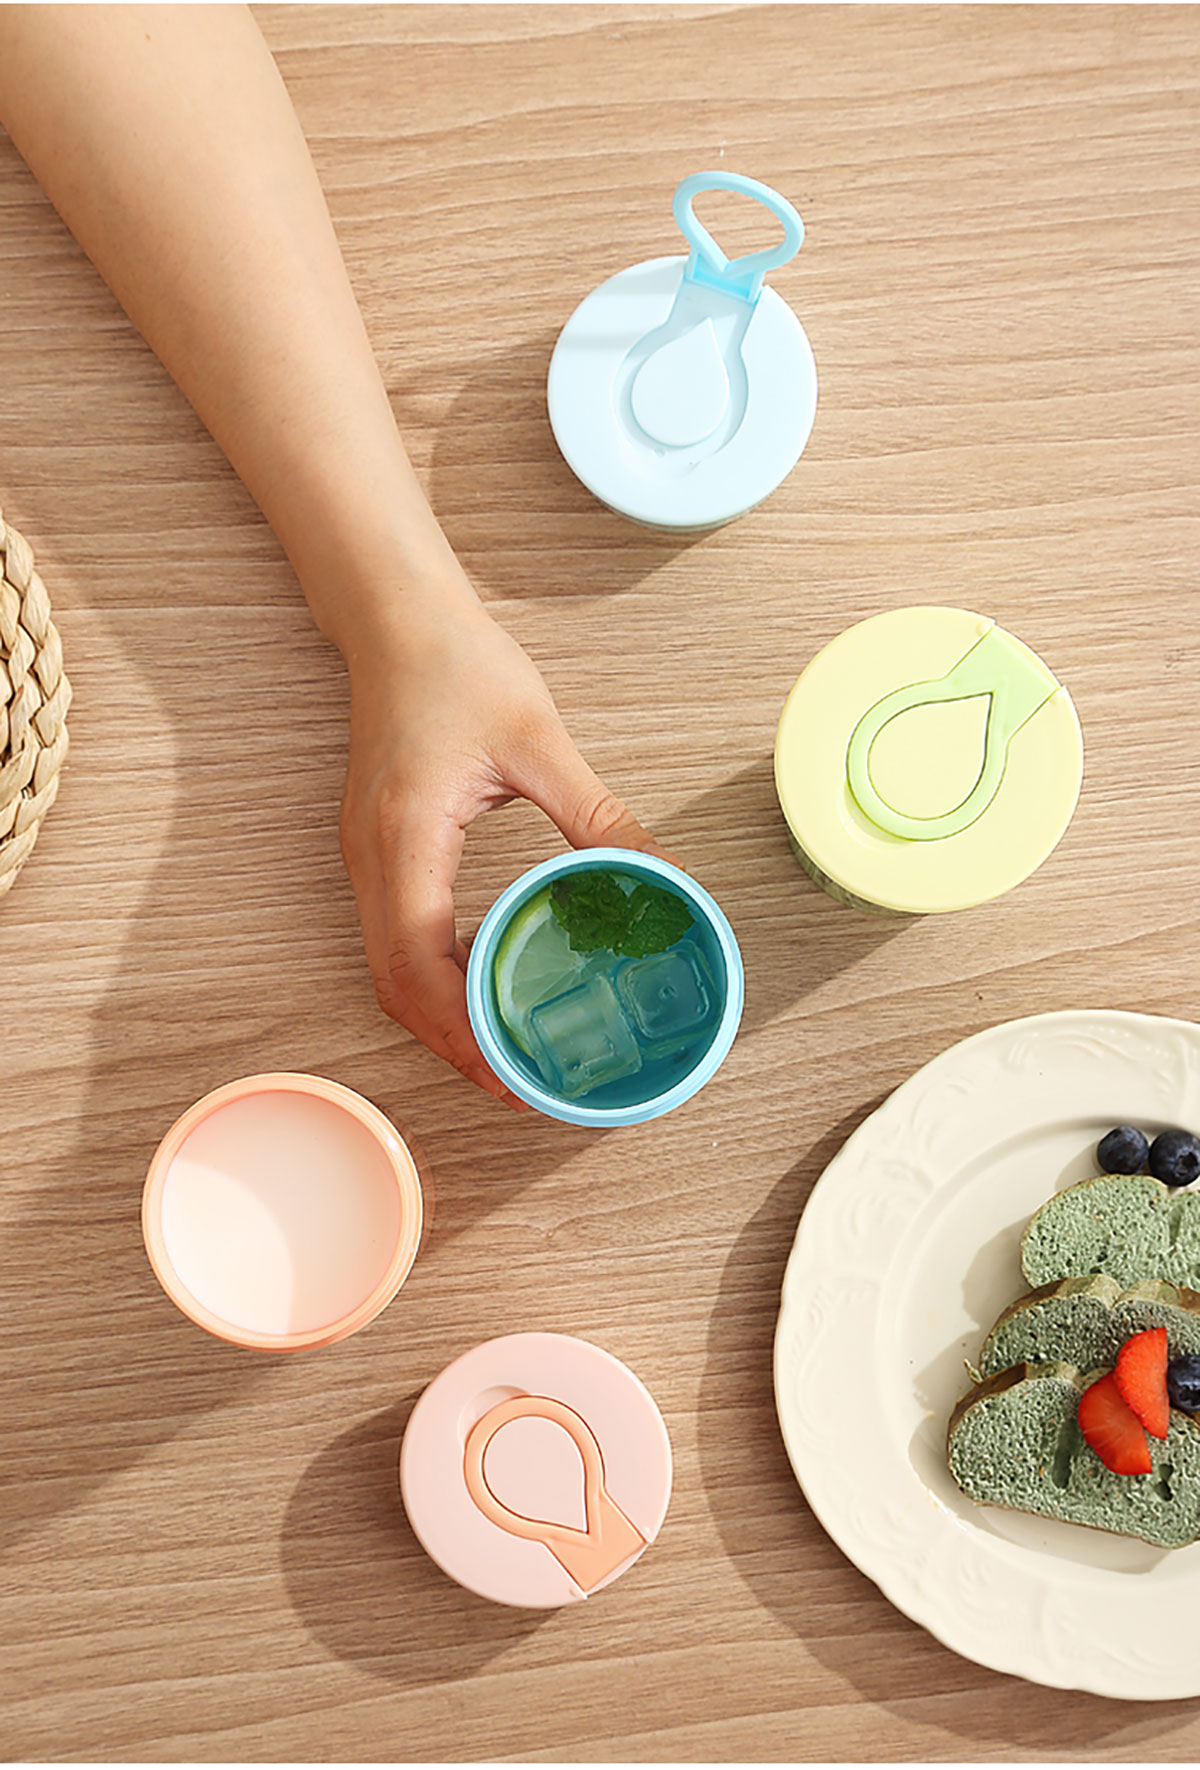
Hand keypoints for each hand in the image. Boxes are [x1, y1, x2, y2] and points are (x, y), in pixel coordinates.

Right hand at [337, 587, 667, 1104]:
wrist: (396, 620)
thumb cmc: (457, 666)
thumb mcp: (539, 739)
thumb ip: (597, 814)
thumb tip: (659, 874)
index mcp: (406, 836)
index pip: (418, 961)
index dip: (459, 1028)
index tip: (507, 1071)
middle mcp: (371, 858)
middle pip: (393, 985)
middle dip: (450, 1044)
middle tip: (516, 1084)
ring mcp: (365, 858)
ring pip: (386, 970)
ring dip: (436, 1019)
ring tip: (498, 1054)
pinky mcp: (375, 851)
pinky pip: (391, 939)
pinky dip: (428, 982)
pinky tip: (475, 991)